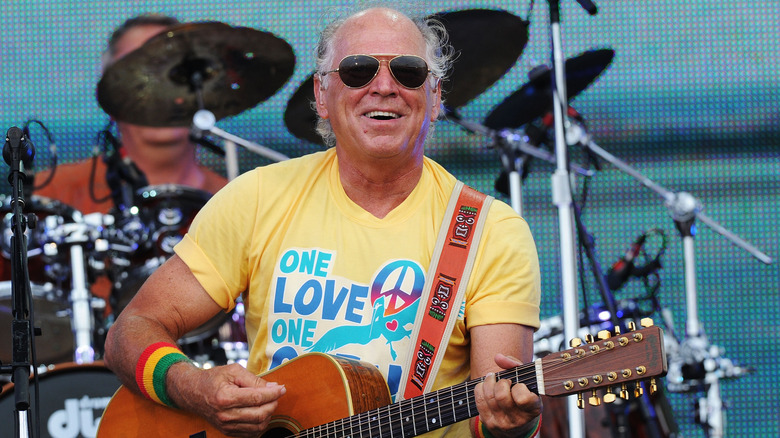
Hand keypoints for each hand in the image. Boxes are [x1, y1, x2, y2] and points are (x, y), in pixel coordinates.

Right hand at [169, 362, 286, 436]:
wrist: (193, 392)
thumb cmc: (213, 379)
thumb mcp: (233, 371)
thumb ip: (254, 379)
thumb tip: (273, 387)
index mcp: (226, 397)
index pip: (257, 398)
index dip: (273, 393)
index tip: (281, 388)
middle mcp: (225, 414)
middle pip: (259, 414)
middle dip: (273, 404)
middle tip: (276, 394)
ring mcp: (226, 425)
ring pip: (257, 426)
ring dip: (269, 415)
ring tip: (269, 403)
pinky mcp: (227, 431)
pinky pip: (251, 433)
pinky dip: (260, 424)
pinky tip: (262, 413)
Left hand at [473, 354, 541, 437]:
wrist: (517, 422)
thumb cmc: (522, 394)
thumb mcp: (525, 380)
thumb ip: (514, 365)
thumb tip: (498, 357)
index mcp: (533, 409)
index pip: (523, 399)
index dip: (519, 388)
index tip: (519, 385)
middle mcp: (518, 420)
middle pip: (501, 396)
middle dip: (501, 382)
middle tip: (504, 380)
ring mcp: (503, 424)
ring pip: (489, 397)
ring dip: (488, 382)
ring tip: (493, 379)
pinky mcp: (489, 424)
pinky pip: (479, 401)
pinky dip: (480, 389)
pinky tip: (485, 387)